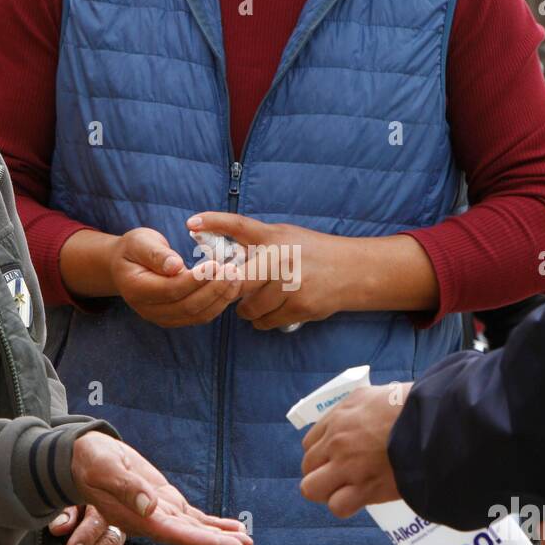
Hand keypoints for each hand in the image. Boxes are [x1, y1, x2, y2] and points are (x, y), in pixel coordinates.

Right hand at [71, 432, 252, 544]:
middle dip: (217, 542)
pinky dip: (213, 522)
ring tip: (247, 541)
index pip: (174, 532)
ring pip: (194, 528)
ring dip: (219, 535)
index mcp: (136, 517)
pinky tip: (233, 527)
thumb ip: (125, 487)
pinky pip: (191, 516)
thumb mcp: (104, 469)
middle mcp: (150, 520)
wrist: (83, 458)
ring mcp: (158, 512)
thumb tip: (149, 506)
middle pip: (188, 535)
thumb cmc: (90, 462)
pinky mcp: (163, 502)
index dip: (201, 540)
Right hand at [109, 227, 242, 326]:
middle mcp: (148, 310)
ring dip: (220, 298)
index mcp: (137, 289)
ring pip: (198, 315)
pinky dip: (218, 304)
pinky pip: (200, 316)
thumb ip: (156, 254)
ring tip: (236, 278)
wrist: (125, 267)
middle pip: (188, 306)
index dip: (195, 280)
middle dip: (214, 289)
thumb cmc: (134, 249)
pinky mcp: (175, 319)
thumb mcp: (139, 242)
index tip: (216, 264)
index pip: (172, 289)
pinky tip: (230, 287)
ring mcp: (162, 318)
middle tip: (233, 270)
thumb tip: (175, 266)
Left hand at [187, 213, 351, 329]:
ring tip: (261, 299)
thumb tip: (220, 257)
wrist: (352, 271)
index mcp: (275, 236)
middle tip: (229, 290)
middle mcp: (281, 257)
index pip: (239, 225)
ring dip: (247, 309)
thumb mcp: (286, 237)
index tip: (191, 222)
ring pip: (248, 308)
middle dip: (228, 290)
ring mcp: (290, 284)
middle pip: (236, 280)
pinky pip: (265, 322)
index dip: (214, 222)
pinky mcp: (299, 306)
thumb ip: (257, 244)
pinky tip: (275, 309)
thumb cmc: (312, 253)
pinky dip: (264, 320)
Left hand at [298, 383, 409, 516]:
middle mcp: (337, 441)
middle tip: (341, 477)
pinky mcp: (364, 488)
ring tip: (346, 491)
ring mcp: (347, 466)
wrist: (433, 425)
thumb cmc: (411, 406)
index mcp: (339, 416)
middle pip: (308, 466)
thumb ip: (360, 409)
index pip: (310, 443)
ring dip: (327, 492)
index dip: (322, 454)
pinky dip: (346, 506)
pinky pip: (338, 506)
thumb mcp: (378, 394)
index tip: (335, 459)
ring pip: (312, 489)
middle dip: (321, 473)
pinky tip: (360, 500)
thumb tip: (360, 419)